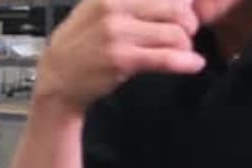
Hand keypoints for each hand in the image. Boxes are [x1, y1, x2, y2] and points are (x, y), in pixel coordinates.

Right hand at [35, 0, 206, 111]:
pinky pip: (166, 58)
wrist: (58, 77)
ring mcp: (116, 34)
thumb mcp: (98, 9)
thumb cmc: (81, 44)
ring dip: (186, 45)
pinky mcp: (121, 59)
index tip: (185, 12)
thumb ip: (130, 2)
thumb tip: (174, 1)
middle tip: (187, 33)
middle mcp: (113, 7)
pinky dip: (186, 62)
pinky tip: (193, 64)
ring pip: (175, 33)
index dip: (182, 3)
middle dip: (188, 23)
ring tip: (183, 52)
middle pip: (175, 8)